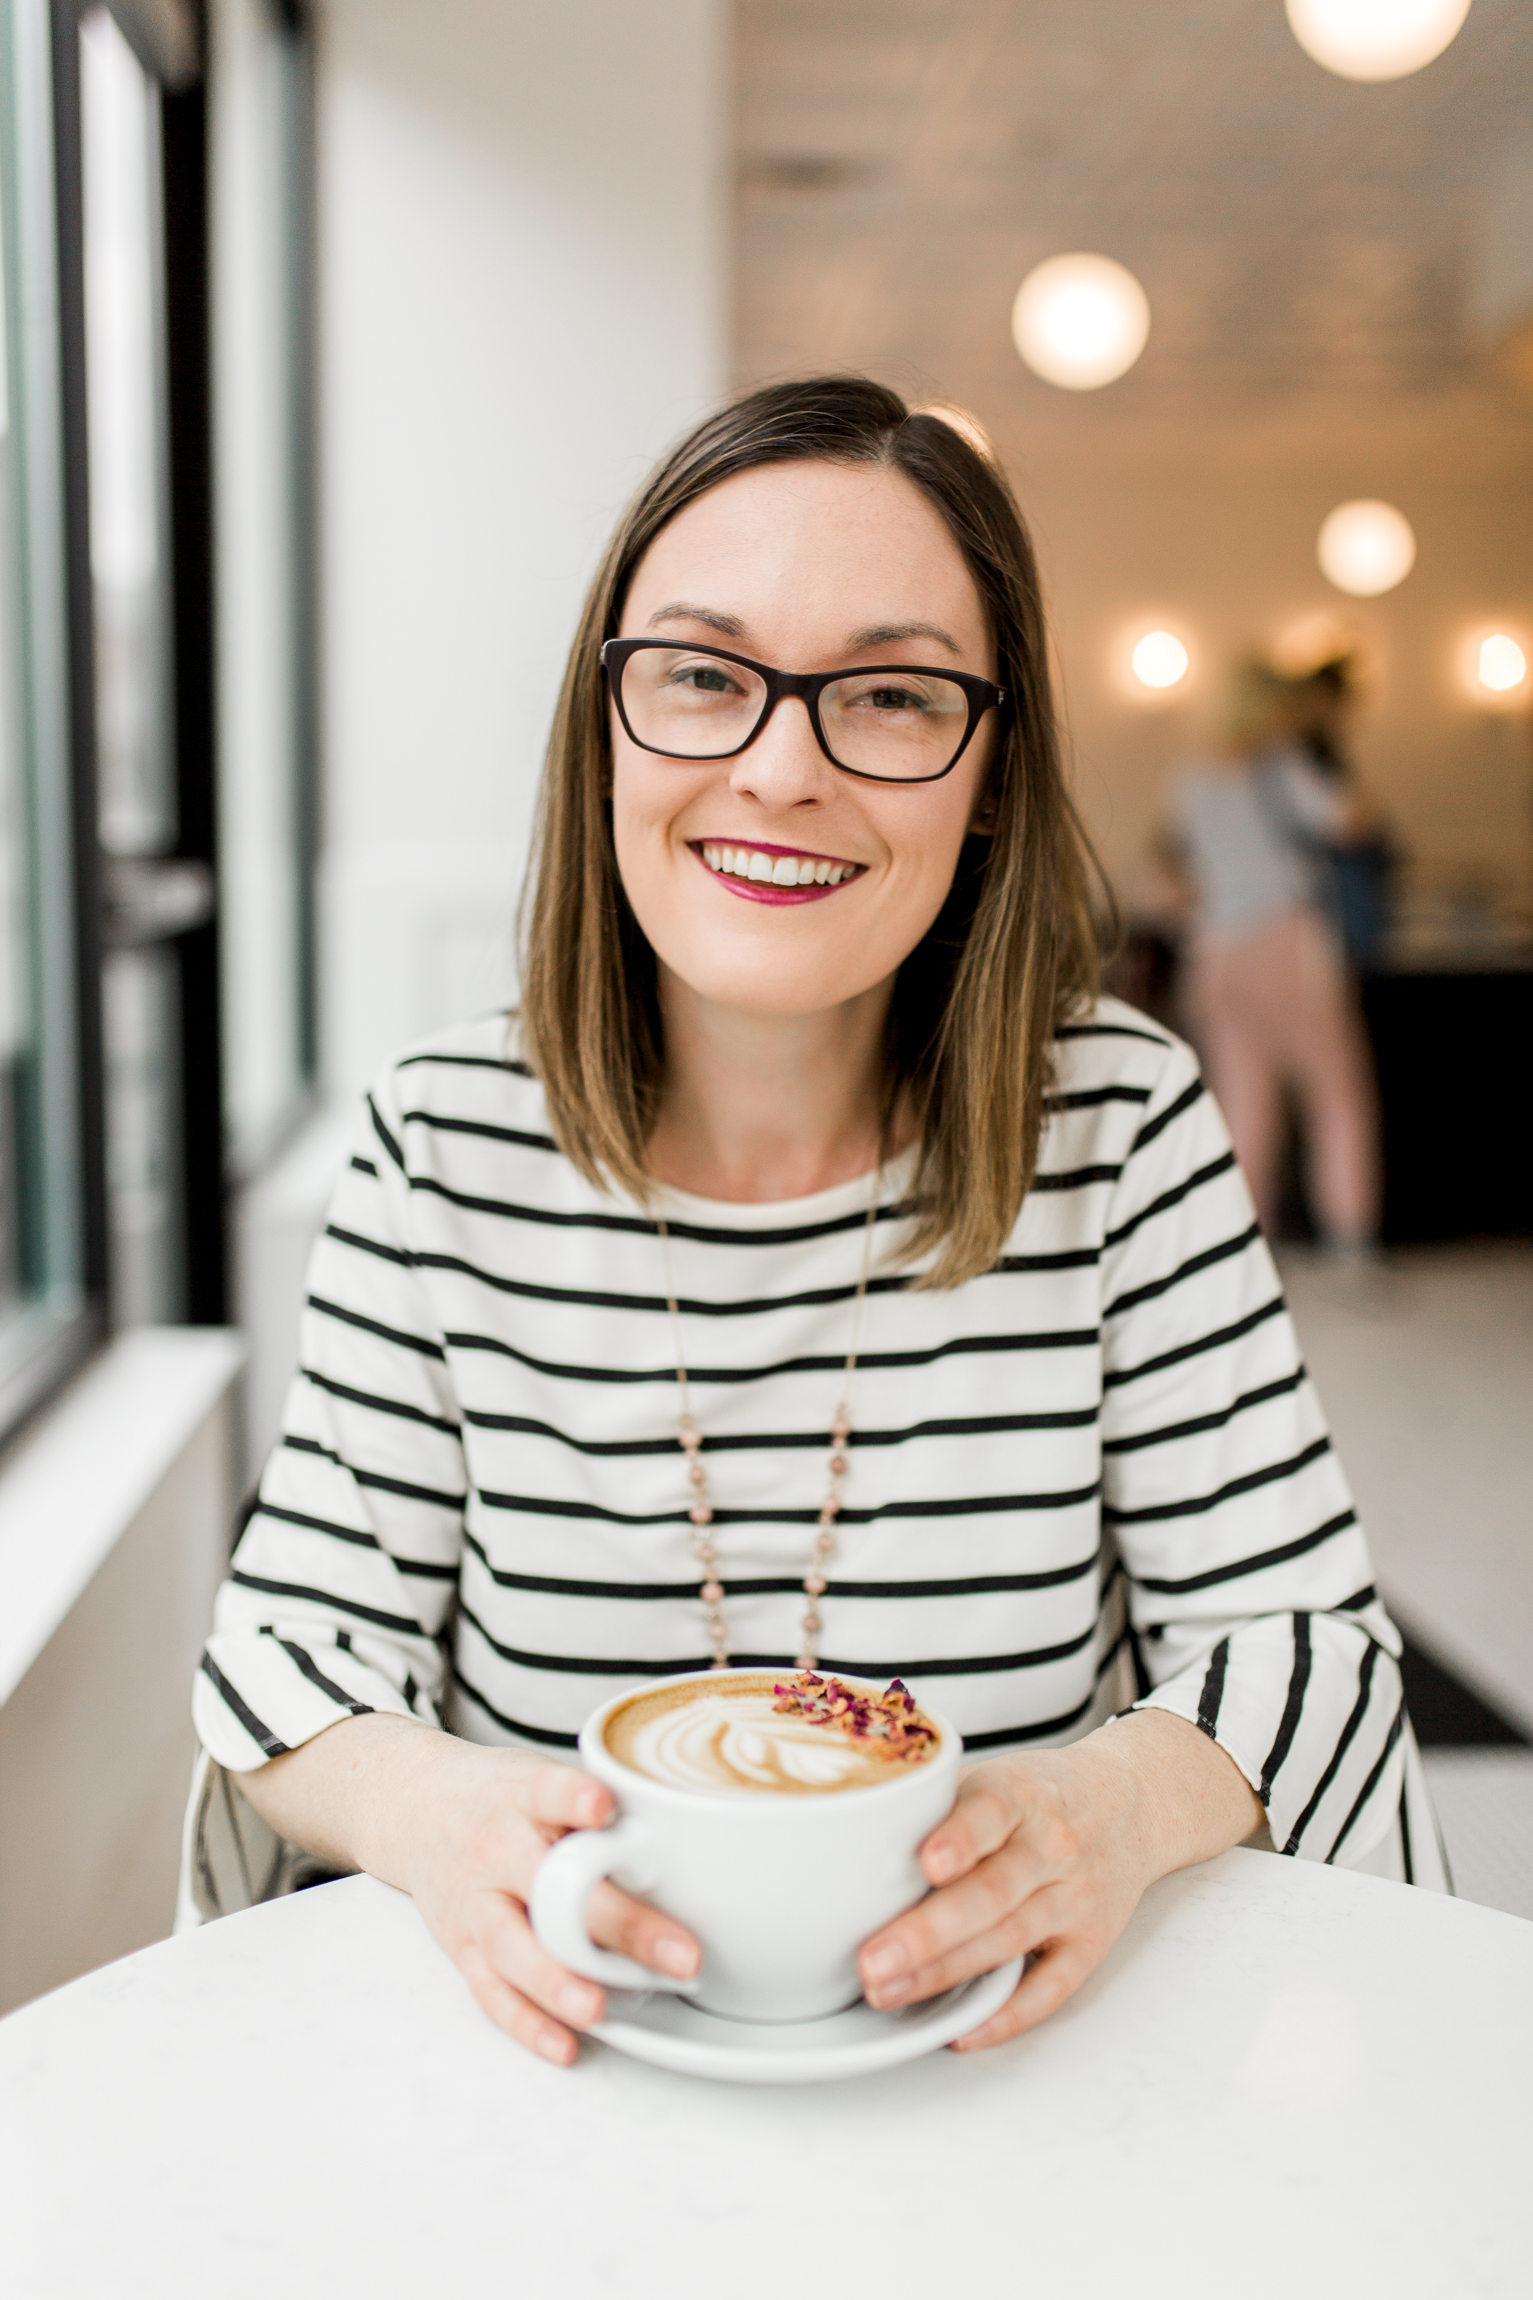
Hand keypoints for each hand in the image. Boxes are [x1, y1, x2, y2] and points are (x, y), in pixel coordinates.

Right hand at [235, 1715, 700, 2068]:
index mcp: (522, 1796)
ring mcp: (476, 1902)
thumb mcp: (540, 1775)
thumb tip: (695, 1837)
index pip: (547, 1790)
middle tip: (679, 1952)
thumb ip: (600, 1805)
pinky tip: (565, 2043)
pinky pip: (492, 1992)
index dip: (574, 1799)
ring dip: (559, 1982)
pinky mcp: (462, 1945)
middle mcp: (496, 1849)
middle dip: (618, 1924)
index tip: (603, 1809)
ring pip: (514, 1949)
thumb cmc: (499, 1794)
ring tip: (600, 2008)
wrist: (411, 1805)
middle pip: (553, 1888)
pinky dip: (527, 2022)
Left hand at [855, 1709, 1260, 2049]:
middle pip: (992, 1893)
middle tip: (870, 1961)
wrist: (1132, 1802)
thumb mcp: (995, 1776)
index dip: (958, 1839)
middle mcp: (1053, 1847)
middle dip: (928, 1932)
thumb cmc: (1041, 1793)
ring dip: (946, 1972)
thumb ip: (935, 1805)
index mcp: (1020, 1795)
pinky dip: (1006, 2014)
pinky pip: (1050, 1989)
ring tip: (887, 1991)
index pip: (991, 1814)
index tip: (924, 1864)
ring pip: (1009, 1940)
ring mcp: (1075, 1899)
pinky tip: (960, 2029)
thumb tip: (847, 1838)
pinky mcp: (1090, 1944)